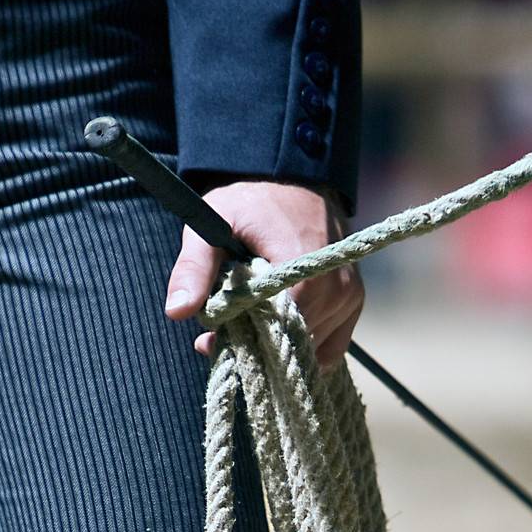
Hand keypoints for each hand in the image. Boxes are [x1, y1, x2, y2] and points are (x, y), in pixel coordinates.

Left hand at [163, 180, 362, 369]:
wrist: (293, 181)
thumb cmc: (250, 202)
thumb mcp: (213, 223)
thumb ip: (194, 268)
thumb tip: (177, 312)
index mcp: (302, 270)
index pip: (274, 332)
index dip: (241, 341)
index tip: (210, 339)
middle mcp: (334, 288)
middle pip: (290, 344)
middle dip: (255, 345)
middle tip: (225, 331)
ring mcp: (348, 297)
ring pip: (309, 349)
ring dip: (278, 346)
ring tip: (252, 322)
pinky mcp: (354, 302)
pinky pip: (329, 347)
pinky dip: (303, 346)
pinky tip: (280, 331)